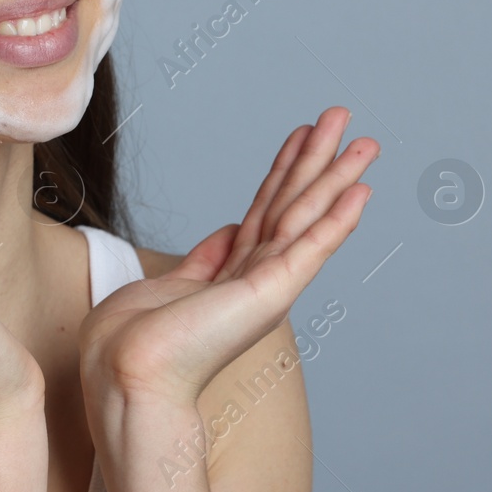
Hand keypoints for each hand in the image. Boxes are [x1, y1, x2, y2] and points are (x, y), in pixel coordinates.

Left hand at [79, 106, 376, 406]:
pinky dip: (337, 220)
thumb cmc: (133, 343)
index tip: (302, 134)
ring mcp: (267, 286)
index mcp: (232, 275)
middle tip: (343, 117)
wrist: (126, 373)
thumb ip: (204, 261)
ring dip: (337, 175)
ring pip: (307, 216)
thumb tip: (229, 231)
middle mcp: (256, 278)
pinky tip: (361, 191)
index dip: (285, 169)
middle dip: (319, 159)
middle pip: (294, 204)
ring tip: (366, 140)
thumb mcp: (170, 285)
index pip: (266, 209)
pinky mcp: (270, 293)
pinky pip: (309, 247)